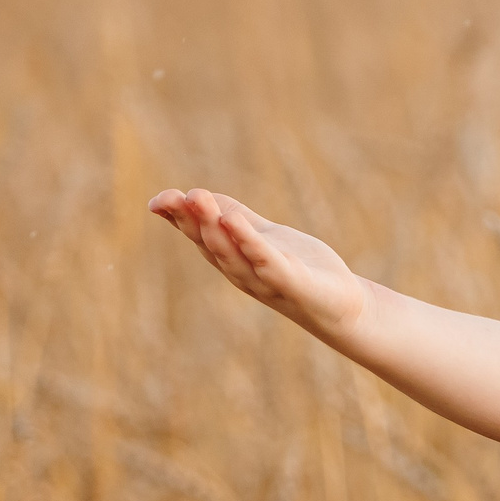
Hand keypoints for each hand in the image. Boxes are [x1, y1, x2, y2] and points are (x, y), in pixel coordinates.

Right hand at [149, 188, 369, 339]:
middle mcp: (241, 272)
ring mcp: (264, 280)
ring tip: (198, 198)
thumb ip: (233, 216)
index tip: (158, 201)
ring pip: (231, 253)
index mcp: (232, 259)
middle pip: (210, 244)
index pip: (199, 237)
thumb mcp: (261, 236)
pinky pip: (266, 261)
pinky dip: (248, 242)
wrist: (341, 305)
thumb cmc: (299, 268)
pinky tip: (234, 221)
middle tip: (177, 195)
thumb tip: (193, 194)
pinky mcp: (291, 283)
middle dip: (192, 219)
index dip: (178, 219)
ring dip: (213, 227)